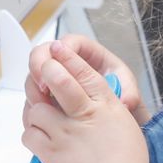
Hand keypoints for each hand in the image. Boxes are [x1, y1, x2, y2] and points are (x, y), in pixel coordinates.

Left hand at [22, 42, 149, 162]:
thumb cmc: (126, 161)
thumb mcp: (124, 123)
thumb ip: (107, 106)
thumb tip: (93, 96)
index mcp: (105, 105)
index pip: (84, 73)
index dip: (68, 57)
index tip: (57, 47)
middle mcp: (82, 115)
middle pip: (57, 82)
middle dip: (45, 71)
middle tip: (41, 72)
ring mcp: (62, 133)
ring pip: (36, 108)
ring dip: (35, 108)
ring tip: (41, 110)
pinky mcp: (49, 152)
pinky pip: (29, 133)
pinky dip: (31, 131)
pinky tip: (39, 132)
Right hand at [25, 34, 149, 123]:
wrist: (115, 121)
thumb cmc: (121, 99)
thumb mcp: (129, 93)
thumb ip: (129, 93)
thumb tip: (126, 99)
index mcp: (89, 55)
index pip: (68, 42)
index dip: (59, 50)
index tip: (56, 66)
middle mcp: (69, 63)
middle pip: (44, 52)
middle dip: (39, 66)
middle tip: (42, 86)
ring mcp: (56, 79)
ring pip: (35, 72)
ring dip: (33, 85)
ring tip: (41, 102)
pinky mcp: (49, 95)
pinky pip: (33, 92)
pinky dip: (33, 100)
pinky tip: (38, 111)